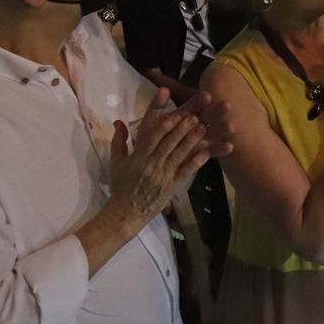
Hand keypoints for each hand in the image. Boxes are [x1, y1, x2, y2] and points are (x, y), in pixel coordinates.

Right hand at [106, 89, 226, 228]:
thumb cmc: (121, 186)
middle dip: (181, 128)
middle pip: (167, 143)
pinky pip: (185, 172)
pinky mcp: (172, 186)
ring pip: (178, 155)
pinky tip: (207, 152)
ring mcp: (163, 176)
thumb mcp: (116, 162)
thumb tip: (118, 120)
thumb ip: (119, 140)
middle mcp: (150, 165)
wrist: (126, 213)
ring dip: (191, 140)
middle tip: (194, 115)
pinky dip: (196, 162)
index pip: (150, 136)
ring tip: (203, 127)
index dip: (161, 122)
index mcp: (137, 157)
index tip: (172, 110)